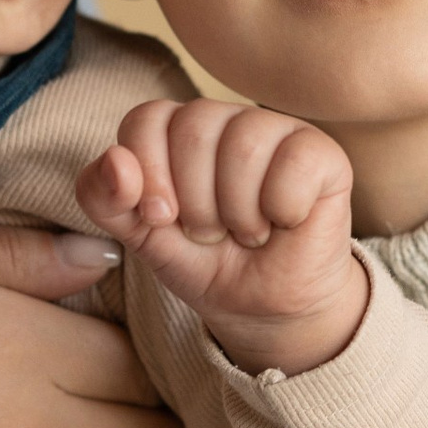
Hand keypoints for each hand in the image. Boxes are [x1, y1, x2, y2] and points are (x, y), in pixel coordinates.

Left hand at [79, 99, 365, 377]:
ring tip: (245, 232)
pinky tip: (284, 222)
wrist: (261, 308)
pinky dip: (282, 209)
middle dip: (194, 202)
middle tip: (210, 232)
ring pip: (243, 145)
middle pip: (194, 128)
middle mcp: (226, 119)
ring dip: (237, 212)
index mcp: (176, 129)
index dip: (147, 175)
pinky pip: (294, 163)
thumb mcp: (139, 236)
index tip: (160, 220)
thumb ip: (104, 198)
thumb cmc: (203, 261)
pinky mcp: (323, 154)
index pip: (146, 119)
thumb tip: (115, 160)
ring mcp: (276, 131)